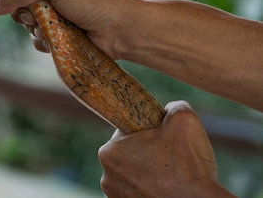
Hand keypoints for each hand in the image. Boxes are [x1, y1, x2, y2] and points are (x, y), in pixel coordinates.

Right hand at [0, 0, 147, 58]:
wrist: (126, 28)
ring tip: (54, 25)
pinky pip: (36, 34)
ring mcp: (57, 4)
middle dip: (22, 7)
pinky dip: (43, 38)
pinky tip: (59, 37)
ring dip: (35, 25)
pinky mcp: (61, 27)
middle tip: (36, 11)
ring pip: (24, 17)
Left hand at [98, 101, 234, 197]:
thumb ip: (172, 106)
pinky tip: (168, 189)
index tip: (164, 139)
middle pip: (131, 153)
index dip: (149, 131)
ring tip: (172, 175)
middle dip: (150, 152)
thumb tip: (169, 109)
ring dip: (150, 172)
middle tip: (172, 158)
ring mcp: (115, 195)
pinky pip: (140, 190)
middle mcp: (106, 175)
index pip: (128, 131)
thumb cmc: (188, 166)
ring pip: (136, 173)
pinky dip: (152, 188)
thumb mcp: (184, 119)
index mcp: (109, 150)